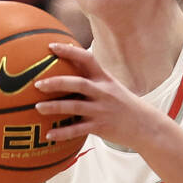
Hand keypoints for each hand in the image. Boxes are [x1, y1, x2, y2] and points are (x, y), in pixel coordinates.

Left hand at [33, 42, 165, 151]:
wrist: (146, 125)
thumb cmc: (122, 103)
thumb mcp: (110, 86)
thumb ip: (90, 77)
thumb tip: (66, 64)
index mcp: (103, 79)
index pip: (87, 59)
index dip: (69, 51)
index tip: (51, 47)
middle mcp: (103, 92)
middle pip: (78, 83)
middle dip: (57, 82)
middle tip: (37, 84)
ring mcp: (101, 110)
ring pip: (75, 106)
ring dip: (55, 107)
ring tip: (37, 107)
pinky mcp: (100, 127)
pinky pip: (78, 130)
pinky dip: (63, 133)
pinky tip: (49, 135)